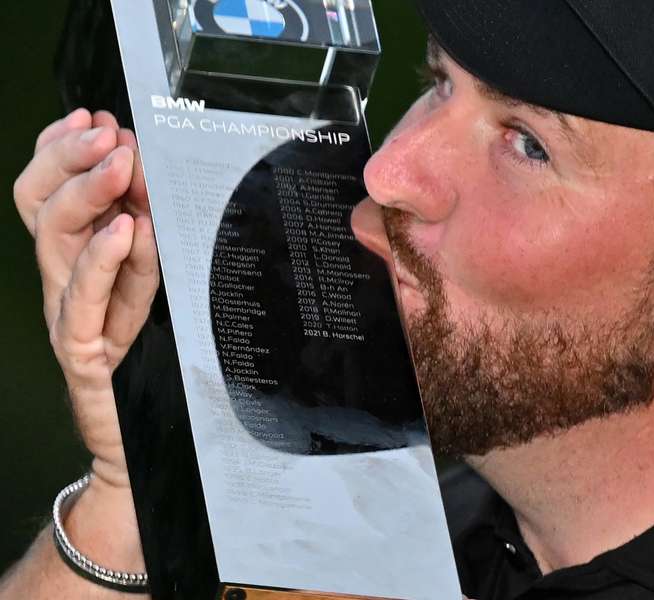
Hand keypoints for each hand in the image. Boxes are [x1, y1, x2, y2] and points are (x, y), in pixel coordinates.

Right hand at [13, 108, 158, 489]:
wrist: (152, 431)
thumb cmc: (160, 354)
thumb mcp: (160, 282)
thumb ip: (152, 236)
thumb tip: (150, 184)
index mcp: (77, 258)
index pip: (46, 192)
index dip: (59, 150)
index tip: (94, 118)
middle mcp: (63, 280)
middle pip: (40, 205)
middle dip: (72, 159)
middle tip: (110, 133)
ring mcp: (68, 314)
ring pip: (53, 240)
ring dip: (88, 194)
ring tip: (122, 164)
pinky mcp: (83, 349)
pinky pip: (83, 298)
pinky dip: (103, 258)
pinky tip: (126, 229)